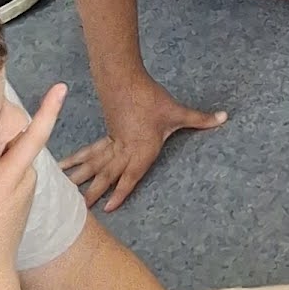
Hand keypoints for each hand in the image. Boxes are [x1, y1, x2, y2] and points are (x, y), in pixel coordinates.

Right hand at [0, 84, 62, 275]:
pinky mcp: (18, 193)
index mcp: (8, 182)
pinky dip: (1, 154)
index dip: (46, 113)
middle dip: (12, 118)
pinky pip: (13, 164)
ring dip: (3, 138)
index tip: (60, 87)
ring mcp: (22, 187)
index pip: (32, 140)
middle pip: (22, 138)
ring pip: (16, 151)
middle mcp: (21, 180)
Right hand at [62, 73, 226, 213]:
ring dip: (80, 179)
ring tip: (65, 193)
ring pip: (95, 165)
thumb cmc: (151, 99)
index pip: (131, 175)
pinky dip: (77, 160)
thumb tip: (224, 117)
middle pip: (107, 174)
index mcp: (141, 149)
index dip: (120, 191)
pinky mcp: (107, 135)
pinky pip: (90, 152)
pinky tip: (63, 167)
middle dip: (95, 192)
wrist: (125, 80)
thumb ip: (200, 119)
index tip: (108, 208)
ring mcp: (112, 142)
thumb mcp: (177, 112)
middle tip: (80, 209)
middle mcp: (124, 149)